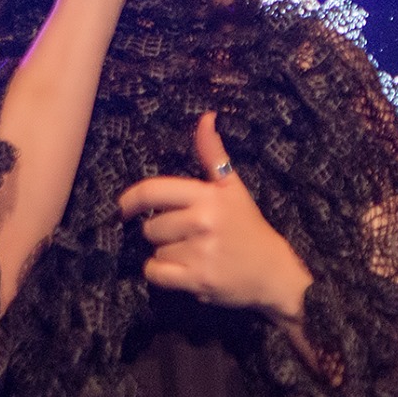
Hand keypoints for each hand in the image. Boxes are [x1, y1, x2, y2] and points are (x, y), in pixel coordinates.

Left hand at [118, 112, 312, 320]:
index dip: (129, 200)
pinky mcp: (198, 279)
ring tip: (193, 253)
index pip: (152, 191)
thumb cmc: (249, 228)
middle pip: (150, 226)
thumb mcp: (233, 188)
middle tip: (186, 234)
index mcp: (207, 196)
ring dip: (167, 253)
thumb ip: (213, 155)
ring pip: (154, 250)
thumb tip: (205, 117)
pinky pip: (156, 273)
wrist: (273, 272)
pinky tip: (182, 270)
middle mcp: (202, 221)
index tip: (124, 208)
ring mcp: (200, 252)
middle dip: (162, 231)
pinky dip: (162, 273)